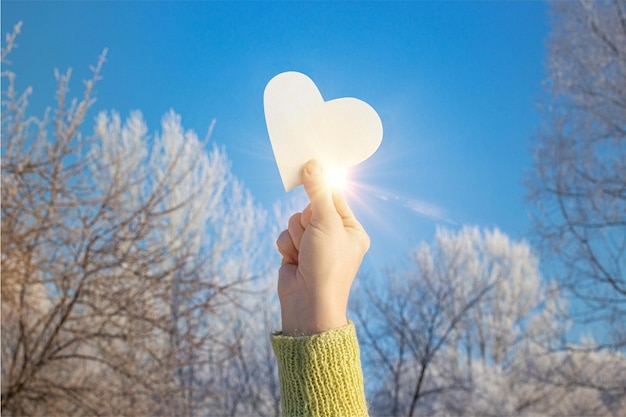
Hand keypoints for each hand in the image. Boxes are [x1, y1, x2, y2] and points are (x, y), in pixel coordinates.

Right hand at [276, 159, 369, 335]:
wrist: (308, 303)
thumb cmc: (327, 263)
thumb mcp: (325, 222)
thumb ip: (318, 192)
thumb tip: (313, 163)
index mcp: (352, 229)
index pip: (333, 197)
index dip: (320, 188)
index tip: (309, 168)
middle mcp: (334, 236)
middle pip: (311, 207)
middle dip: (307, 220)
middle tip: (313, 235)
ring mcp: (314, 246)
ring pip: (295, 221)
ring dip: (296, 235)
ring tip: (304, 253)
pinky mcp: (296, 254)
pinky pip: (285, 235)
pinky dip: (287, 246)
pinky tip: (294, 261)